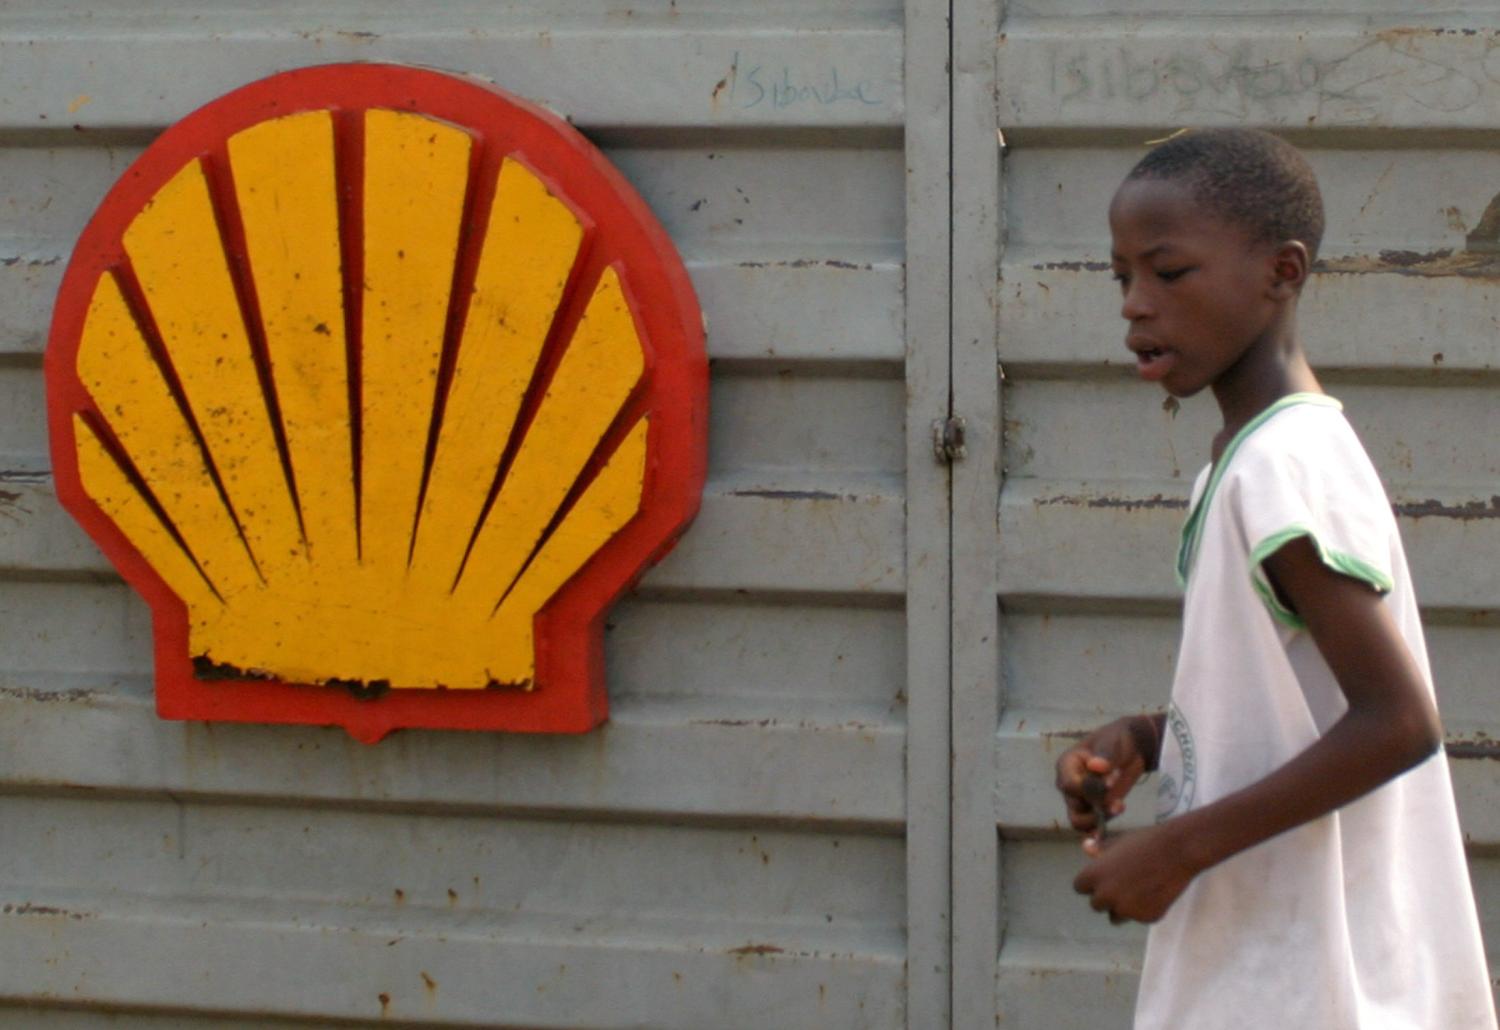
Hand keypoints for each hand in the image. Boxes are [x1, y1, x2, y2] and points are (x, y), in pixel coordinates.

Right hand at [1054, 715, 1156, 836]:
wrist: (1132, 749)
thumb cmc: (1117, 740)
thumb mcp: (1112, 743)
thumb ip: (1105, 755)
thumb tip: (1096, 766)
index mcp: (1067, 765)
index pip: (1069, 785)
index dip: (1086, 790)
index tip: (1108, 785)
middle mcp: (1069, 784)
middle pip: (1073, 805)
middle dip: (1095, 807)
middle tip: (1118, 803)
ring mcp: (1080, 799)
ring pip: (1079, 820)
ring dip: (1098, 819)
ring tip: (1119, 807)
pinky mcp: (1093, 810)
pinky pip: (1090, 826)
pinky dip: (1098, 830)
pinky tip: (1110, 827)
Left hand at [1073, 822, 1196, 923]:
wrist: (1178, 850)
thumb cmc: (1145, 841)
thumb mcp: (1118, 842)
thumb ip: (1100, 850)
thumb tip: (1085, 848)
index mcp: (1094, 875)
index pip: (1080, 887)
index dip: (1091, 883)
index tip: (1102, 879)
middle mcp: (1106, 896)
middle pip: (1096, 905)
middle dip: (1106, 898)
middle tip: (1123, 885)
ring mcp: (1126, 909)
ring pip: (1116, 916)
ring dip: (1122, 908)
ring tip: (1139, 890)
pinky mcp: (1146, 918)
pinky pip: (1139, 918)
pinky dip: (1144, 909)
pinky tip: (1156, 893)